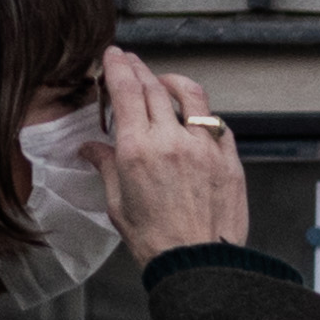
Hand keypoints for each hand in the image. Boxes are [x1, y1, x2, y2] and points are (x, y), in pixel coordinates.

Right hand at [100, 47, 247, 263]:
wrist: (198, 263)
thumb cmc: (156, 240)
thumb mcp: (117, 202)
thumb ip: (106, 166)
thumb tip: (90, 149)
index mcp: (138, 150)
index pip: (127, 91)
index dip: (118, 67)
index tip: (114, 55)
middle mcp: (172, 142)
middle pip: (155, 88)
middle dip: (140, 69)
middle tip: (132, 62)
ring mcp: (205, 148)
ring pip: (192, 96)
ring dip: (175, 83)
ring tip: (165, 82)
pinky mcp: (230, 160)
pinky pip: (217, 125)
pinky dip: (204, 116)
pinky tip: (197, 119)